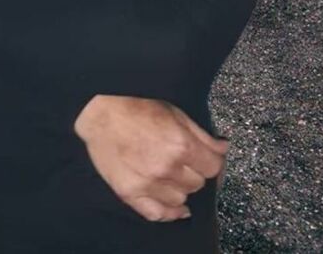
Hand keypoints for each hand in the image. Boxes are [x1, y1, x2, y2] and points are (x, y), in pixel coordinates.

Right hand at [73, 95, 228, 221]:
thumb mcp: (175, 112)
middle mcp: (166, 167)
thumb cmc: (137, 107)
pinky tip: (172, 204)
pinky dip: (168, 212)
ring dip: (179, 187)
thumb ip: (202, 135)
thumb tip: (223, 148)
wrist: (100, 112)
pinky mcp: (130, 193)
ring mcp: (147, 183)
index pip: (213, 167)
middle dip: (194, 171)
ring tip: (169, 173)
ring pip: (181, 199)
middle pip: (198, 183)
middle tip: (182, 160)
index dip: (211, 160)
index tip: (206, 158)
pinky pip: (157, 214)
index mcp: (180, 144)